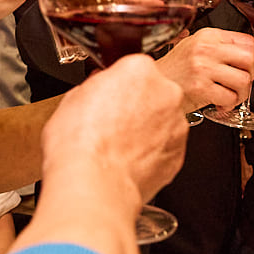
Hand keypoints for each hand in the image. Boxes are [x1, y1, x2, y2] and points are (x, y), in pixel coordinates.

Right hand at [40, 55, 188, 206]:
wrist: (93, 184)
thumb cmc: (81, 144)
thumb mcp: (74, 98)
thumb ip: (98, 86)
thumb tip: (99, 88)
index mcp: (139, 70)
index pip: (134, 69)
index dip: (119, 86)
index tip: (110, 98)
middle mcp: (165, 93)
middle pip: (154, 93)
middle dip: (138, 106)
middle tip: (112, 124)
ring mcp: (176, 124)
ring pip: (163, 121)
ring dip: (147, 131)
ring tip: (118, 147)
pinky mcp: (178, 154)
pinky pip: (166, 148)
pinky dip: (151, 154)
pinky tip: (127, 161)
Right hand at [156, 29, 253, 109]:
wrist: (152, 83)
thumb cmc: (175, 68)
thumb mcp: (196, 46)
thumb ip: (223, 46)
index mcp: (209, 35)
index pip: (248, 39)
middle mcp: (206, 49)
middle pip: (250, 58)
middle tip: (245, 80)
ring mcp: (203, 68)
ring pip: (244, 80)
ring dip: (242, 92)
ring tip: (231, 94)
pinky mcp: (200, 88)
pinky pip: (230, 97)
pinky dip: (230, 104)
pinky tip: (221, 102)